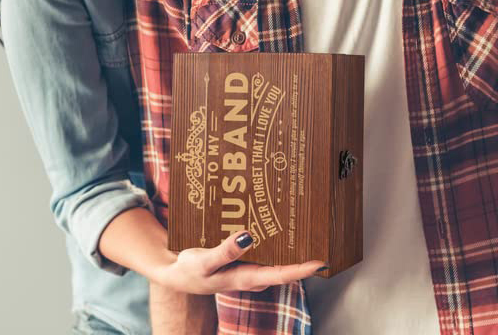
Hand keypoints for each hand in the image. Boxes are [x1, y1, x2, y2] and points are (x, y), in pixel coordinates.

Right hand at [153, 230, 324, 294]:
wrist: (176, 272)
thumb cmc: (190, 270)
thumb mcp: (204, 262)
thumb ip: (225, 251)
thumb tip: (249, 236)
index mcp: (246, 278)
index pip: (282, 275)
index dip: (303, 269)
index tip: (322, 260)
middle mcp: (252, 274)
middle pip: (285, 266)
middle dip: (303, 252)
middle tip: (320, 231)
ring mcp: (249, 267)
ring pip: (276, 257)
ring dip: (290, 244)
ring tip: (305, 221)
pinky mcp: (243, 258)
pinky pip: (264, 249)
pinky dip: (272, 237)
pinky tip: (276, 220)